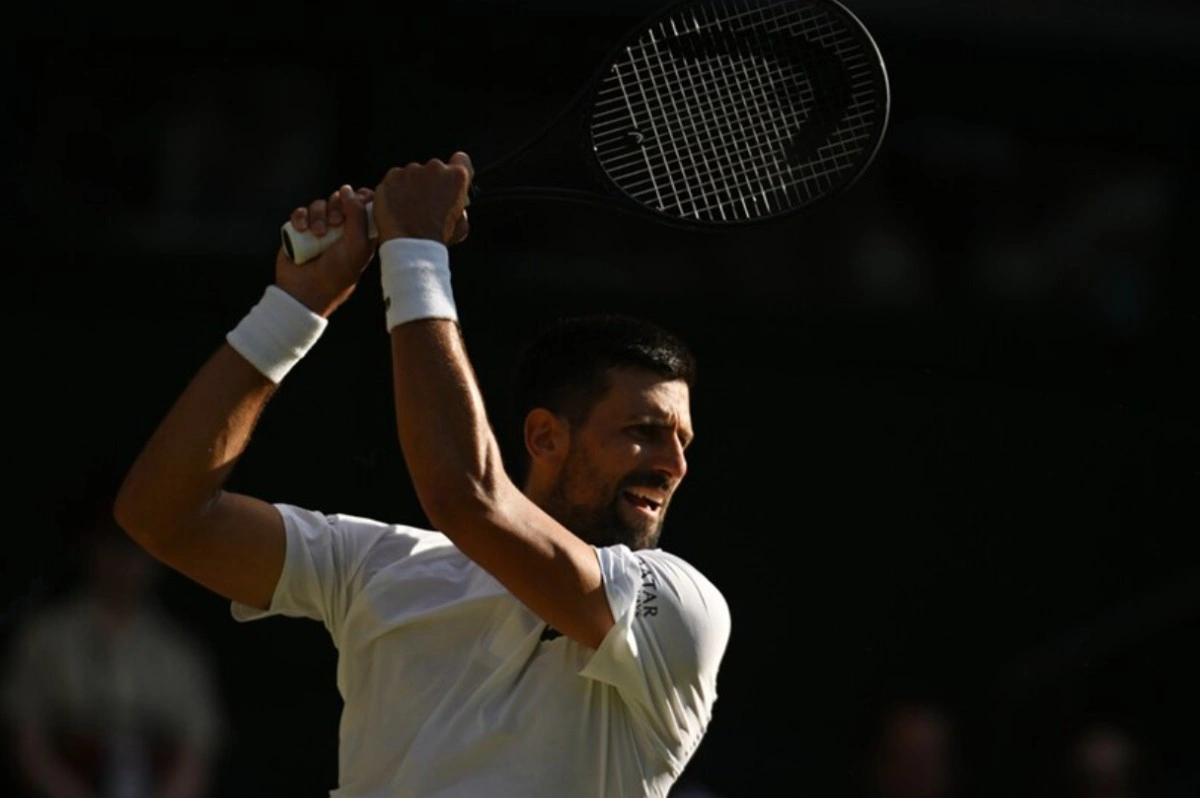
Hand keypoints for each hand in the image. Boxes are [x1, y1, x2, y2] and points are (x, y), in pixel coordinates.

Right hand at [275, 185, 375, 316]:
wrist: (306, 290)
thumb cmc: (338, 272)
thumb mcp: (357, 246)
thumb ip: (358, 216)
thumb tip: (349, 189)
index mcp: (361, 233)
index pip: (364, 205)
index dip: (362, 197)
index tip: (359, 198)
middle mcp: (341, 229)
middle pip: (340, 199)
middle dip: (337, 206)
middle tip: (336, 222)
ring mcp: (320, 228)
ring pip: (319, 204)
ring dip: (318, 214)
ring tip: (318, 233)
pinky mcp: (301, 230)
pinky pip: (300, 212)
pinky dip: (300, 217)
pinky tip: (302, 230)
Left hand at [373, 152, 471, 245]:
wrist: (410, 245)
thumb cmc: (437, 238)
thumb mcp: (462, 225)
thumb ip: (460, 207)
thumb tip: (457, 204)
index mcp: (456, 177)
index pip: (461, 160)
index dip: (457, 168)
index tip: (450, 179)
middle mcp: (435, 168)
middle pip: (434, 169)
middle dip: (431, 182)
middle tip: (426, 204)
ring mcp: (411, 170)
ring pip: (412, 174)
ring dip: (412, 187)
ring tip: (409, 209)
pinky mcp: (391, 177)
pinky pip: (394, 180)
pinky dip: (395, 191)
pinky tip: (397, 207)